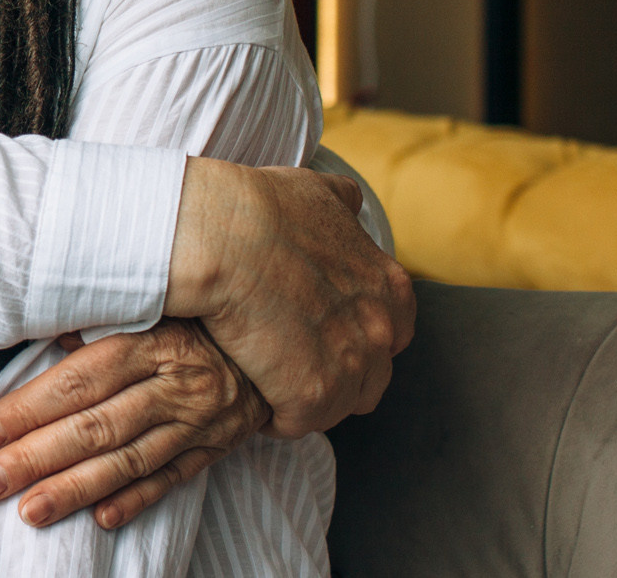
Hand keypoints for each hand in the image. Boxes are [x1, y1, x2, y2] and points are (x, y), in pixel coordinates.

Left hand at [0, 320, 267, 527]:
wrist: (273, 341)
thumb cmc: (195, 318)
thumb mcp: (152, 306)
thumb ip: (98, 323)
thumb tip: (46, 336)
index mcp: (152, 342)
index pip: (82, 379)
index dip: (33, 406)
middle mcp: (174, 387)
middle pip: (97, 427)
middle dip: (38, 457)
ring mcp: (195, 424)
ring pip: (127, 462)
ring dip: (75, 490)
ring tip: (30, 511)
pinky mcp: (211, 450)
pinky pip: (170, 480)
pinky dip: (135, 501)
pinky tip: (100, 519)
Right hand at [166, 159, 414, 437]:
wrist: (223, 237)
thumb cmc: (261, 207)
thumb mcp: (316, 193)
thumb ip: (344, 204)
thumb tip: (350, 203)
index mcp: (389, 287)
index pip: (393, 333)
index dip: (355, 334)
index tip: (321, 331)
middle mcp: (381, 332)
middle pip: (370, 378)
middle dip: (335, 372)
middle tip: (292, 360)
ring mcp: (350, 368)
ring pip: (336, 406)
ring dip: (305, 397)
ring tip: (267, 381)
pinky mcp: (310, 397)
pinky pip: (294, 423)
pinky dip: (272, 414)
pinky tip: (249, 391)